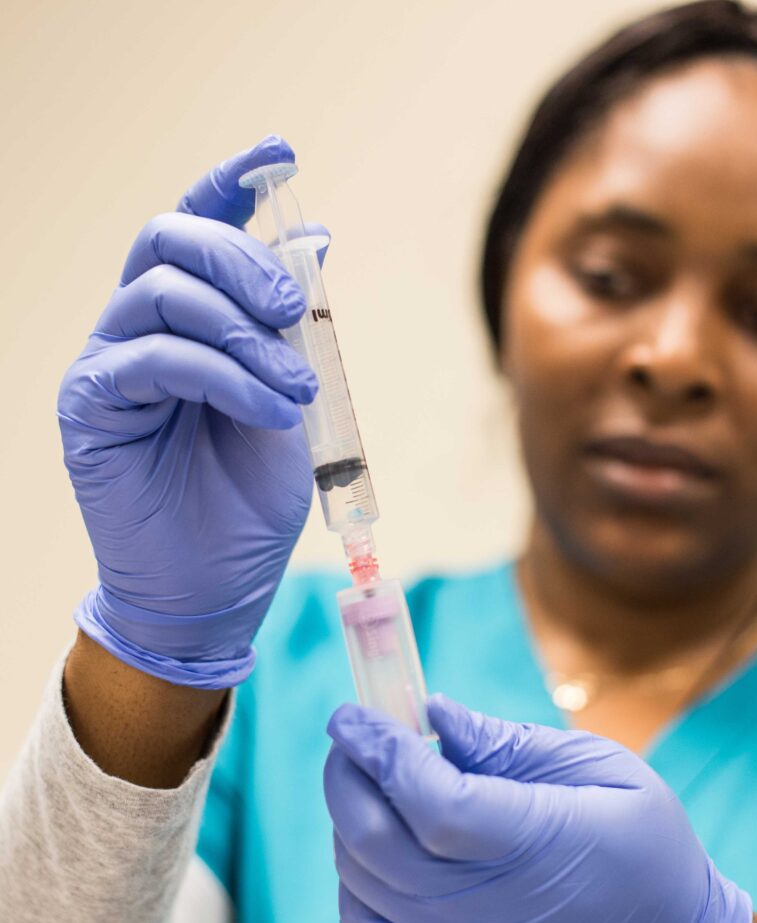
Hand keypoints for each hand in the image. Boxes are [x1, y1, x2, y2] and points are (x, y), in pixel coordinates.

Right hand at [59, 135, 318, 687]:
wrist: (217, 583)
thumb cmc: (250, 497)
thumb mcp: (288, 398)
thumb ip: (290, 326)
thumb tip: (314, 239)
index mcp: (191, 321)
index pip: (197, 227)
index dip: (230, 183)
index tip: (280, 154)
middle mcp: (141, 327)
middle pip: (170, 239)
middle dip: (239, 257)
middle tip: (291, 305)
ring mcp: (111, 362)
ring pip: (161, 291)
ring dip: (243, 330)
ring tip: (294, 388)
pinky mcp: (91, 404)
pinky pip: (153, 357)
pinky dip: (221, 373)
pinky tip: (266, 408)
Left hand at [323, 697, 752, 922]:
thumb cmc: (641, 837)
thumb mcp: (600, 764)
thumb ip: (509, 741)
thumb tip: (432, 711)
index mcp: (539, 842)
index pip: (434, 805)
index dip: (383, 753)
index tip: (353, 712)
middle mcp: (492, 904)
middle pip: (378, 846)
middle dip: (345, 776)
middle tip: (351, 732)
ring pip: (361, 883)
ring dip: (346, 817)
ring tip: (371, 773)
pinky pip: (368, 922)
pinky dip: (352, 871)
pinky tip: (379, 832)